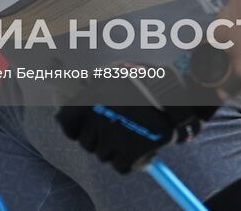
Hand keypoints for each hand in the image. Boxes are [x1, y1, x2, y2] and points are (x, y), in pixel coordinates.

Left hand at [57, 60, 238, 172]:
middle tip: (114, 132)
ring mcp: (112, 136)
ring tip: (129, 138)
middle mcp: (96, 118)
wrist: (174, 95)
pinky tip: (137, 152)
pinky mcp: (129, 153)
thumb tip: (77, 96)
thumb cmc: (146, 80)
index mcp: (90, 98)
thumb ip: (95, 85)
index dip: (74, 128)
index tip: (81, 128)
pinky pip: (120, 166)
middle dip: (98, 140)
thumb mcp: (116, 73)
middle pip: (87, 143)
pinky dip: (128, 162)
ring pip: (103, 155)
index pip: (66, 123)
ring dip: (113, 150)